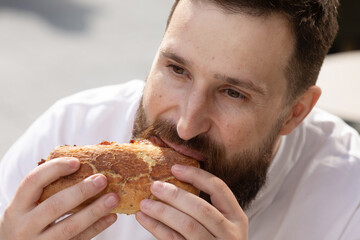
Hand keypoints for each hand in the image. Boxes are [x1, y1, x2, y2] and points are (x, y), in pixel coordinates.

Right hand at [0, 157, 119, 239]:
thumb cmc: (28, 222)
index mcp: (17, 208)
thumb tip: (84, 166)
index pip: (33, 182)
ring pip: (69, 227)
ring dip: (94, 211)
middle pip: (54, 206)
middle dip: (81, 191)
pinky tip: (111, 216)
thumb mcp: (27, 207)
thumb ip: (46, 191)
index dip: (54, 169)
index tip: (76, 162)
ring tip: (113, 198)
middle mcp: (24, 226)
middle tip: (102, 179)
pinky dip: (97, 228)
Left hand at [135, 164, 247, 239]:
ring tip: (144, 203)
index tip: (174, 168)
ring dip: (162, 211)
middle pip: (201, 208)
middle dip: (175, 195)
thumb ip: (206, 206)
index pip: (219, 188)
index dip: (196, 176)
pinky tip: (143, 218)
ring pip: (187, 225)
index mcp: (237, 218)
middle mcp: (230, 234)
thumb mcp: (221, 225)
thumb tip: (173, 178)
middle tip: (154, 185)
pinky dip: (156, 228)